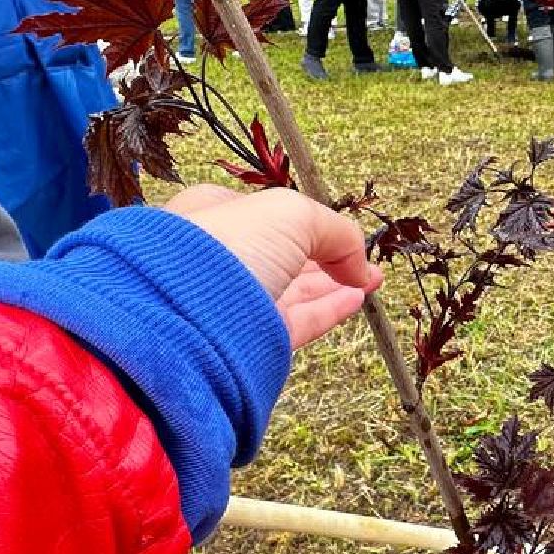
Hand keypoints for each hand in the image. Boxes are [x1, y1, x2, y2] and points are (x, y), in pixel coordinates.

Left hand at [164, 185, 382, 348]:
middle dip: (328, 259)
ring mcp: (232, 301)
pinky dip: (327, 311)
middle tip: (363, 263)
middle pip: (285, 257)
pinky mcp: (246, 339)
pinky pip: (295, 323)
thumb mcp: (292, 214)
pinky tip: (355, 301)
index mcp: (215, 216)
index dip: (312, 225)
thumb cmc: (227, 246)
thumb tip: (361, 265)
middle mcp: (221, 258)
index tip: (344, 234)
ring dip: (334, 286)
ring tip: (370, 281)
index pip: (270, 218)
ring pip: (292, 292)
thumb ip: (335, 231)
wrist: (184, 314)